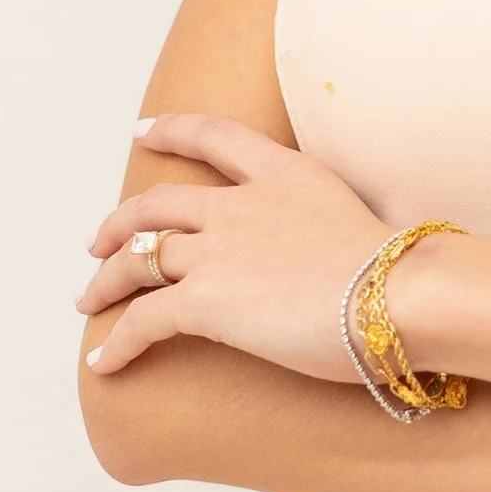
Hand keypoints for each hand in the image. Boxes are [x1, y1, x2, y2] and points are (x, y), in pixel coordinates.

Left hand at [78, 115, 388, 380]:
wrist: (399, 295)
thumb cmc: (401, 275)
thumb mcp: (359, 224)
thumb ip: (329, 229)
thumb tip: (338, 261)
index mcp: (285, 175)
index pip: (215, 136)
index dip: (171, 130)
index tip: (141, 130)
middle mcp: (242, 204)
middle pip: (158, 203)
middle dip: (120, 223)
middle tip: (99, 243)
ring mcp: (219, 250)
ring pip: (138, 258)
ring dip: (106, 281)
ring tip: (88, 300)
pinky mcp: (205, 300)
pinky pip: (143, 321)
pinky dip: (117, 343)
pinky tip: (103, 362)